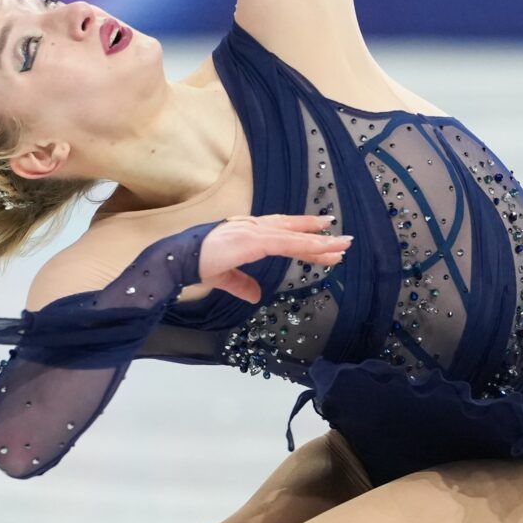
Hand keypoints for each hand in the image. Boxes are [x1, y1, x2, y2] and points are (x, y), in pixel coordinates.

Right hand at [197, 212, 351, 301]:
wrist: (177, 258)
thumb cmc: (197, 263)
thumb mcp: (224, 275)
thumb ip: (241, 283)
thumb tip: (256, 295)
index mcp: (249, 233)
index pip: (283, 233)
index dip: (305, 236)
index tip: (327, 241)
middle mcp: (254, 227)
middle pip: (293, 230)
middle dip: (319, 237)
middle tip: (345, 242)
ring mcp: (253, 231)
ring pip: (294, 235)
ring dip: (319, 241)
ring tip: (342, 245)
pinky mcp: (252, 240)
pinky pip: (284, 242)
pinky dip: (304, 244)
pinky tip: (320, 248)